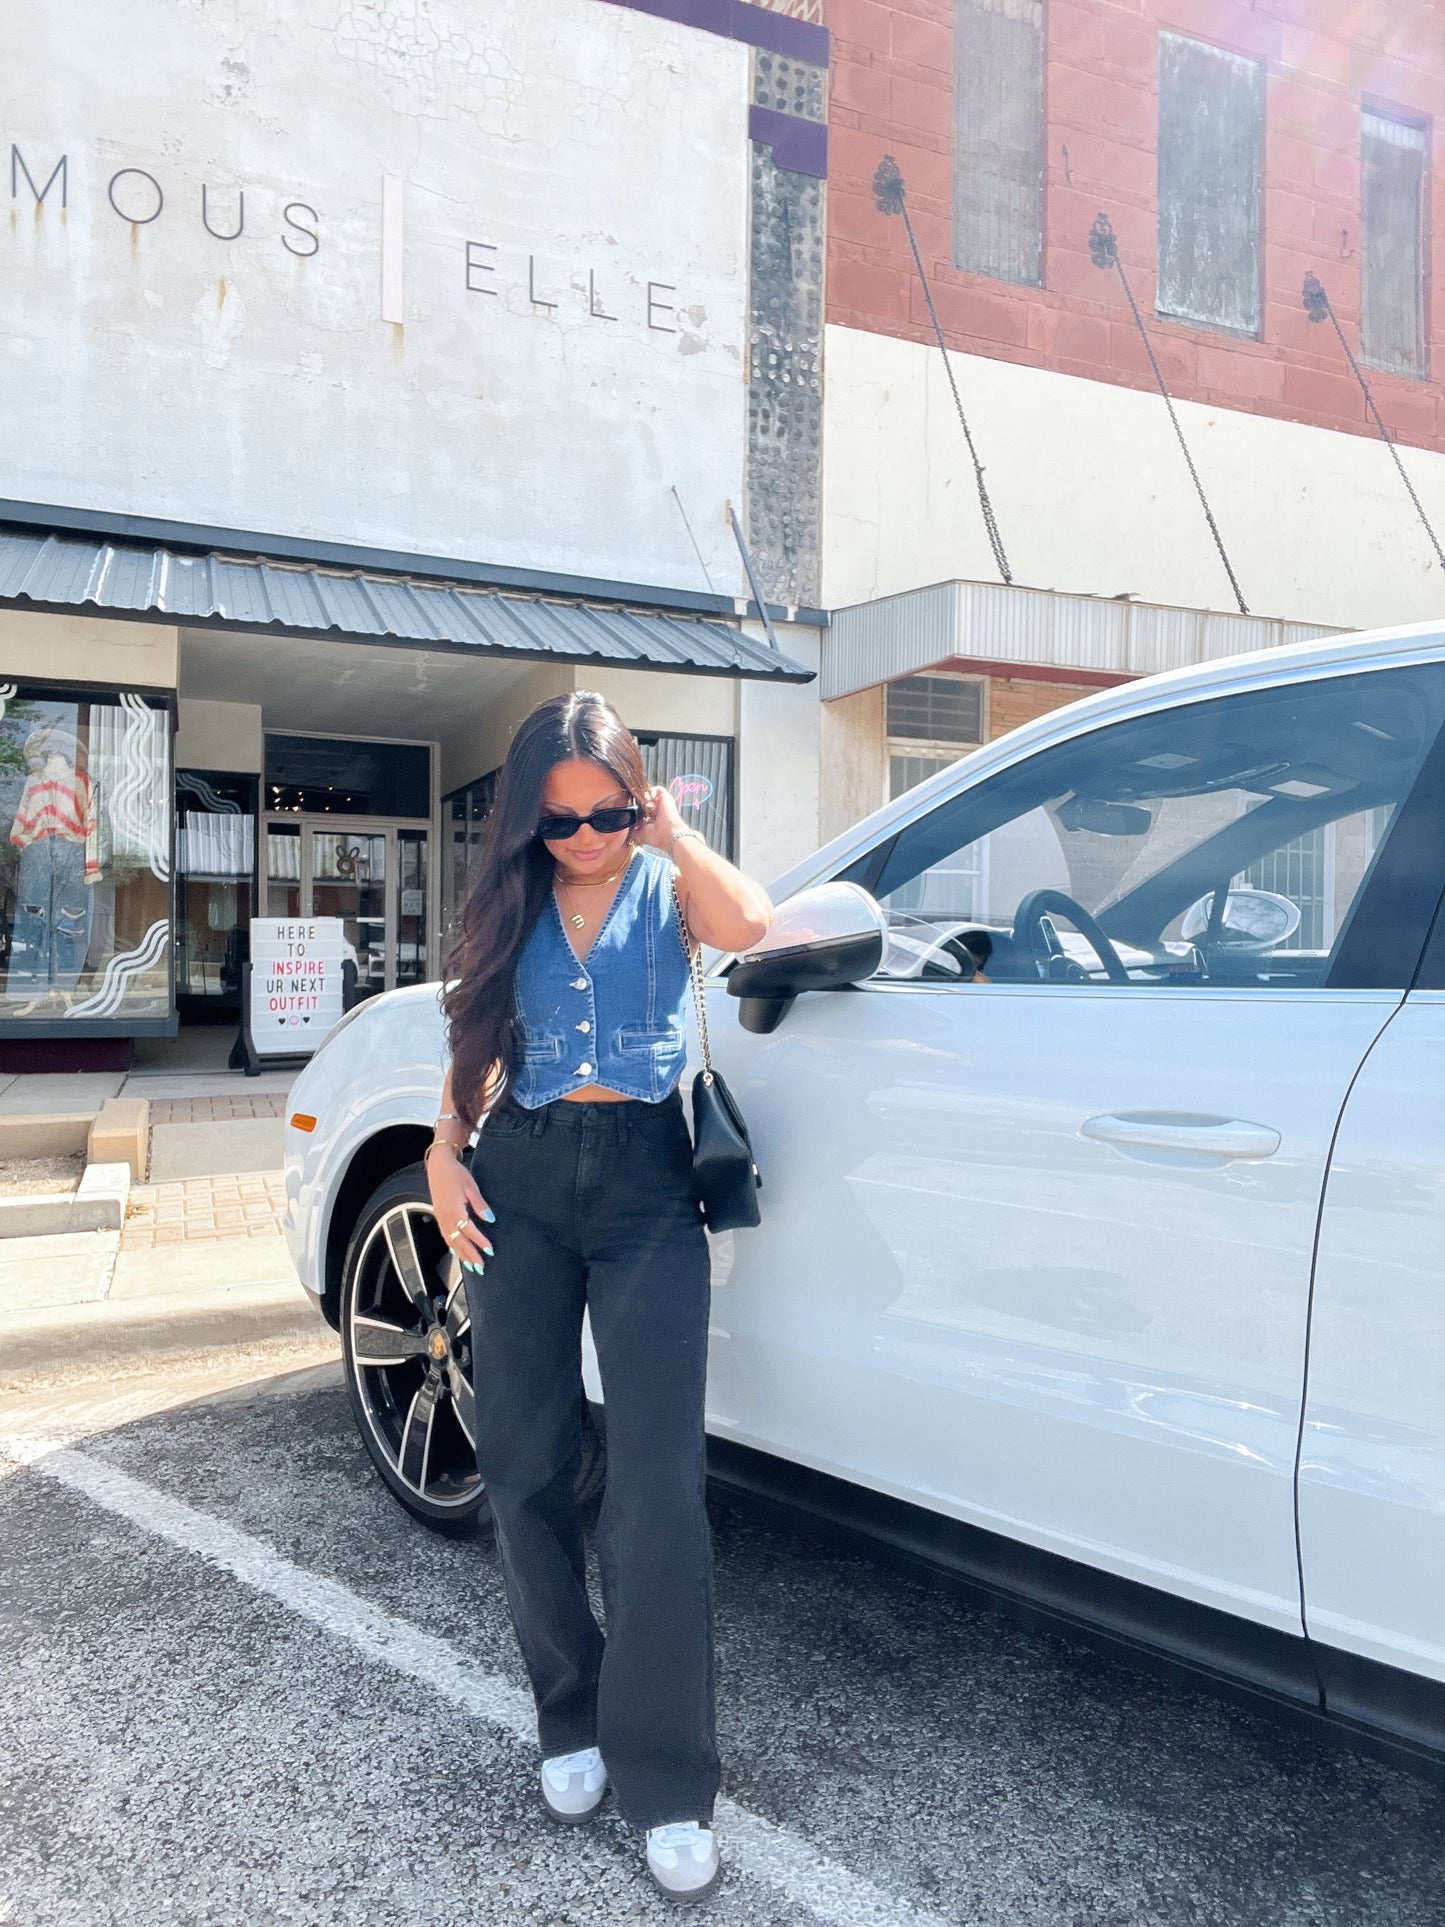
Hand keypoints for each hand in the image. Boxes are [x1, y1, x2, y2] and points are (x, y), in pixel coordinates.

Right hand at [425, 1148, 493, 1274]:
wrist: (438, 1166)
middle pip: (458, 1241)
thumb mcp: (471, 1186)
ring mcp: (440, 1218)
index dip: (480, 1241)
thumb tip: (490, 1218)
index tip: (490, 1250)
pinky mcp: (439, 1217)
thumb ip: (480, 1204)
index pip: (469, 1230)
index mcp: (454, 1210)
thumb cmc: (455, 1174)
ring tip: (471, 1266)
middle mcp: (445, 1217)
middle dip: (470, 1255)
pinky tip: (458, 1253)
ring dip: (461, 1255)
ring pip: (451, 1241)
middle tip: (481, 1267)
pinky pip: (445, 1236)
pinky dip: (452, 1247)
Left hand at [634, 783, 687, 851]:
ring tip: (643, 802)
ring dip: (645, 796)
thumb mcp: (640, 835)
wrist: (668, 834)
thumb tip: (626, 833)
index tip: (631, 811)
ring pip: (651, 794)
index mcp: (652, 819)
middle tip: (635, 804)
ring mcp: (661, 804)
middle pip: (645, 801)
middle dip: (639, 801)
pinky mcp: (666, 797)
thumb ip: (633, 832)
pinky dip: (652, 791)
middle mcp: (657, 811)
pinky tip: (648, 798)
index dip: (635, 809)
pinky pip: (658, 789)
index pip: (642, 811)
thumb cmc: (657, 836)